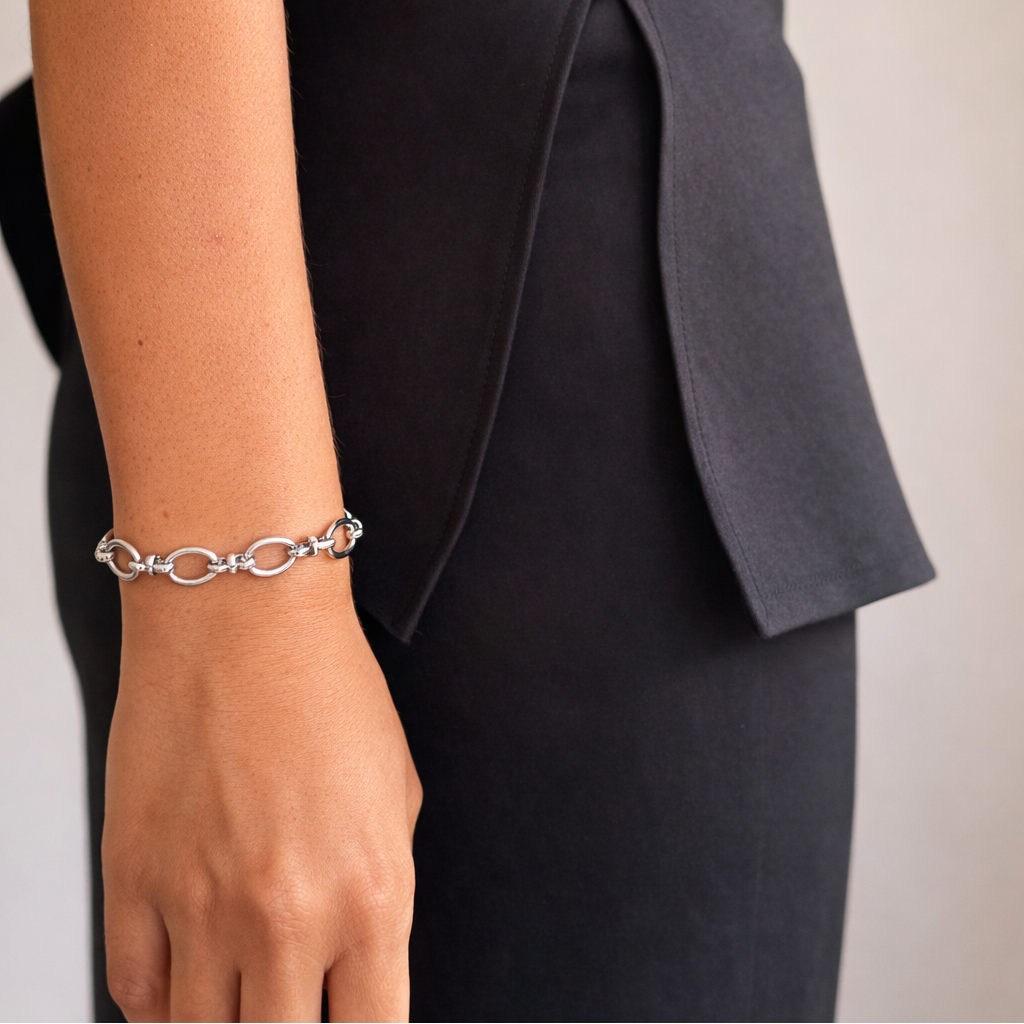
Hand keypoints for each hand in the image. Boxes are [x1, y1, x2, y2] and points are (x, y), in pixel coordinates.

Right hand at [101, 562, 420, 1021]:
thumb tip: (357, 949)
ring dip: (225, 1023)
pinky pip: (136, 992)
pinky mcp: (132, 879)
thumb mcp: (395, 792)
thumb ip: (380, 886)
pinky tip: (185, 981)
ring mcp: (199, 906)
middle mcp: (286, 916)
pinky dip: (162, 1003)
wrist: (241, 615)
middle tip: (291, 1005)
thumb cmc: (325, 684)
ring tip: (241, 996)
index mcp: (372, 893)